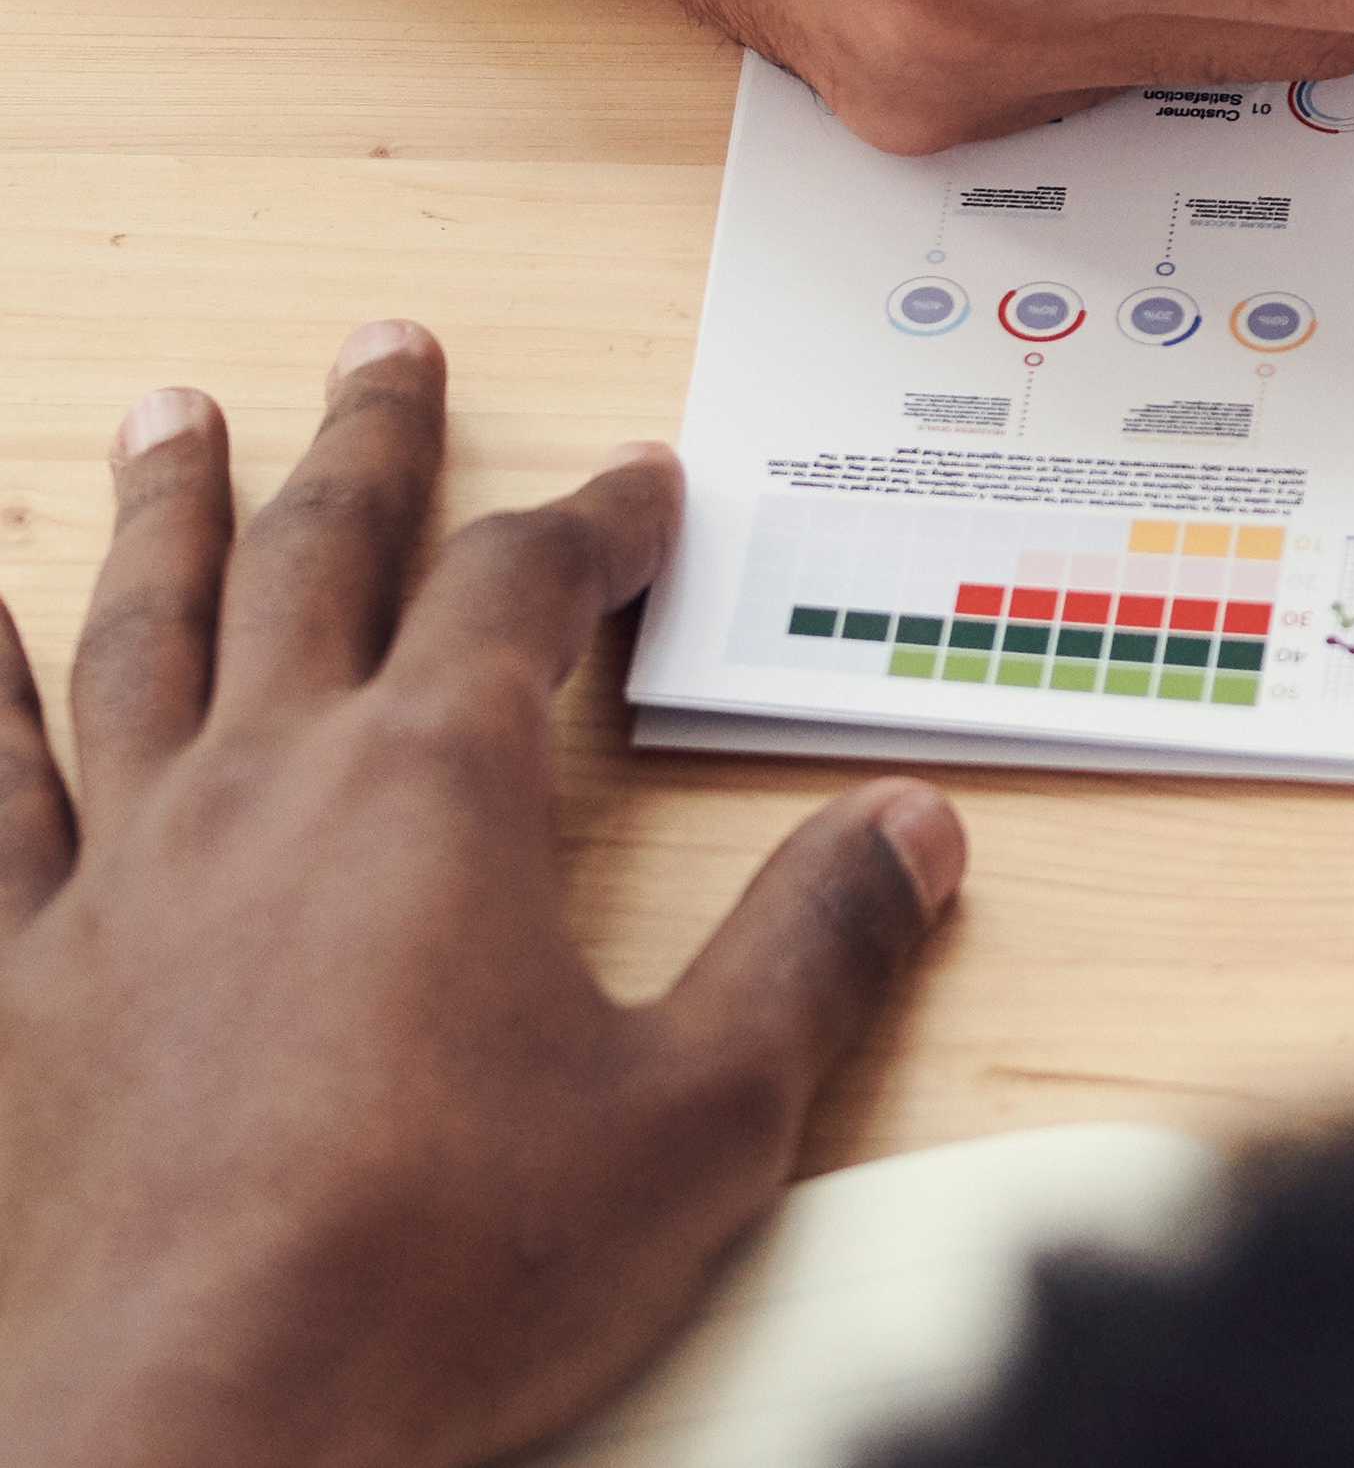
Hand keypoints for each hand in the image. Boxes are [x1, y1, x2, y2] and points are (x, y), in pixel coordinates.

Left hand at [0, 324, 963, 1467]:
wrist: (188, 1441)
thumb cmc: (441, 1283)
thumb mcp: (699, 1122)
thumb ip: (812, 953)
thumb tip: (910, 831)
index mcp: (438, 796)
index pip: (529, 589)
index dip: (598, 522)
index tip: (644, 487)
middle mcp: (265, 792)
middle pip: (320, 561)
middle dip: (371, 446)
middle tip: (388, 348)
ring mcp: (116, 881)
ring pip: (140, 638)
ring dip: (170, 512)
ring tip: (173, 413)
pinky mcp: (8, 986)